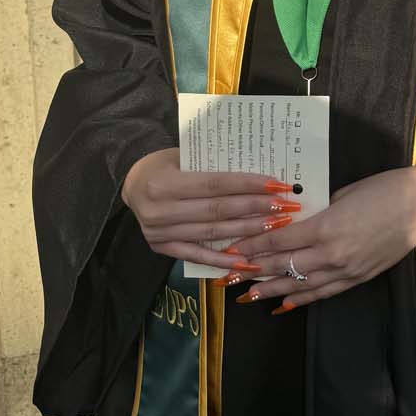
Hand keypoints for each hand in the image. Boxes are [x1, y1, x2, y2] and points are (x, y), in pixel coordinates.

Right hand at [121, 147, 299, 272]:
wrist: (130, 182)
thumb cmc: (164, 163)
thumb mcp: (184, 155)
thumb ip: (213, 165)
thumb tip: (258, 173)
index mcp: (164, 184)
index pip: (215, 185)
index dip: (248, 185)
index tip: (277, 185)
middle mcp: (159, 211)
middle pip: (218, 211)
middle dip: (255, 209)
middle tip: (285, 207)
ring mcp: (159, 234)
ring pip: (212, 233)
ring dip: (247, 232)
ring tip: (275, 226)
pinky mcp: (162, 248)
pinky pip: (198, 256)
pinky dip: (223, 260)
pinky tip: (247, 261)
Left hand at [224, 153, 415, 309]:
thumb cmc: (383, 189)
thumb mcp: (343, 192)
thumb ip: (317, 209)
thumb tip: (294, 220)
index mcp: (326, 226)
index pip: (279, 240)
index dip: (253, 246)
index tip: (231, 249)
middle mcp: (332, 253)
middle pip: (284, 265)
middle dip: (254, 271)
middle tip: (228, 277)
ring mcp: (345, 270)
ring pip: (300, 284)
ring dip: (271, 290)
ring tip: (247, 296)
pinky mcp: (357, 278)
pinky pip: (323, 292)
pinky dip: (301, 299)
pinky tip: (284, 303)